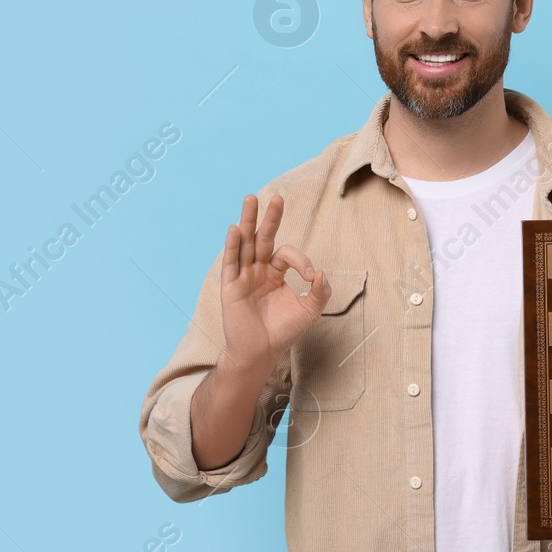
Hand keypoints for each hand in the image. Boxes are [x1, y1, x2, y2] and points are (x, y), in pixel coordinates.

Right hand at [219, 193, 329, 373]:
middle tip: (277, 197)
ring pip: (245, 244)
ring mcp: (243, 277)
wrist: (261, 353)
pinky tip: (235, 230)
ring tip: (251, 199)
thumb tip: (321, 273)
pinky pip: (231, 263)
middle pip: (263, 238)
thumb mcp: (309, 310)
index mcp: (275, 273)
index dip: (301, 260)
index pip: (286, 254)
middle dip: (270, 218)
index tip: (311, 275)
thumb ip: (320, 292)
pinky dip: (233, 246)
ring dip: (248, 221)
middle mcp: (258, 270)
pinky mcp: (230, 287)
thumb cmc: (283, 332)